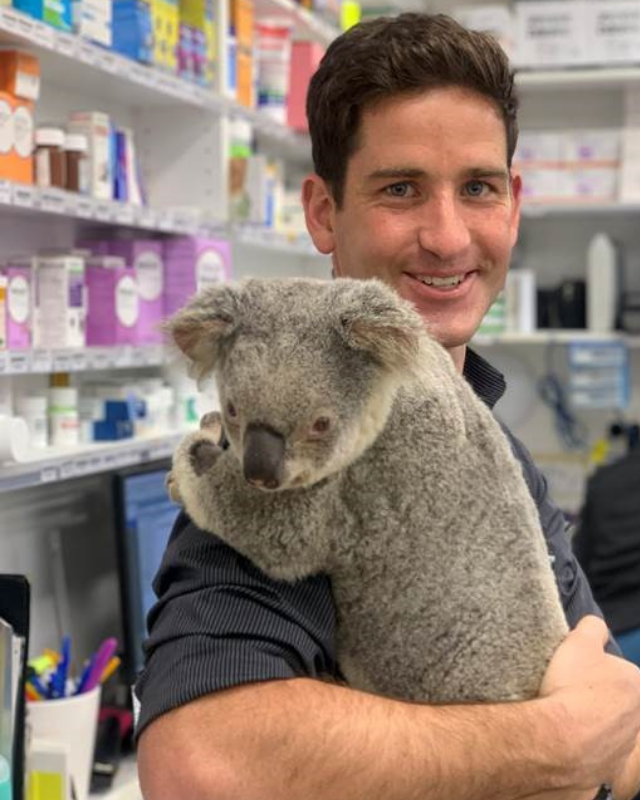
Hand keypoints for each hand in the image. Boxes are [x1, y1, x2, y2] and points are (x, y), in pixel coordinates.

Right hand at [539, 615, 639, 788]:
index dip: (597, 669)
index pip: (621, 671)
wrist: (558, 738)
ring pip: (610, 730)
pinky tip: (566, 740)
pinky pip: (597, 755)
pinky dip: (585, 748)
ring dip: (593, 724)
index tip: (578, 671)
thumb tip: (595, 625)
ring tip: (564, 717)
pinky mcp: (609, 770)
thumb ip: (592, 627)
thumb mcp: (579, 641)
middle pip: (617, 702)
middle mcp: (638, 718)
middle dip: (598, 698)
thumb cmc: (571, 687)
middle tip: (570, 692)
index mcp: (636, 685)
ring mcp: (625, 747)